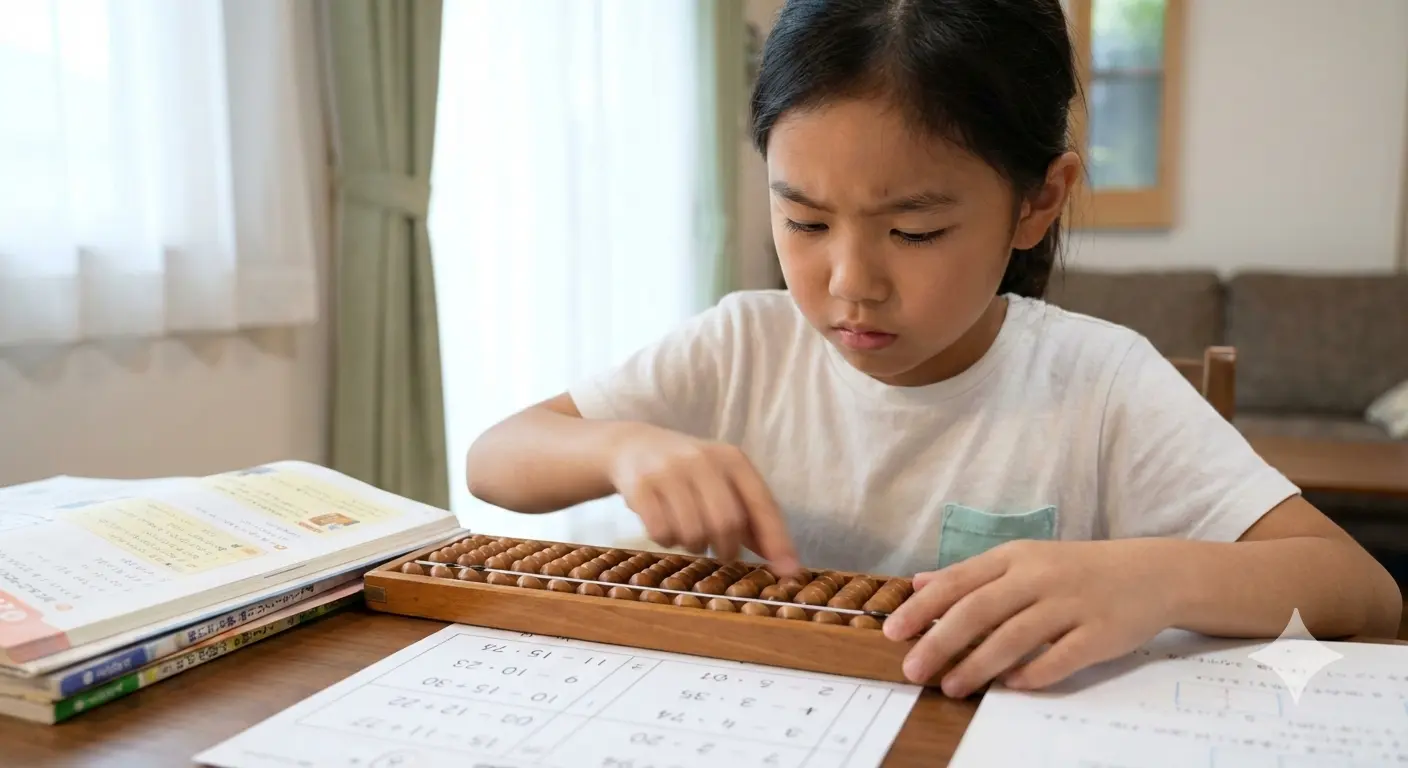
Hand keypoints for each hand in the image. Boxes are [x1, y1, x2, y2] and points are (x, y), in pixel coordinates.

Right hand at [606, 423, 798, 574]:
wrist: (632, 446)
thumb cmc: (688, 473)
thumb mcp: (722, 483)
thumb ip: (752, 519)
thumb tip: (784, 563)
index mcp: (732, 458)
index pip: (763, 504)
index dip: (777, 540)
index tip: (789, 572)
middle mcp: (703, 460)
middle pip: (727, 523)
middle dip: (727, 549)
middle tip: (720, 552)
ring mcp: (670, 471)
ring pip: (693, 532)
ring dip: (694, 545)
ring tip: (688, 533)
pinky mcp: (641, 485)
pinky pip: (661, 532)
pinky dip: (666, 540)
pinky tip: (664, 526)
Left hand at [881, 539, 1176, 696]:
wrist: (1150, 573)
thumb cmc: (1076, 570)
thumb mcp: (1022, 560)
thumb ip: (971, 573)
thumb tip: (919, 582)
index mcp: (1014, 557)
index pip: (958, 581)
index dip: (923, 608)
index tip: (894, 632)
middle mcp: (1038, 576)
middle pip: (979, 610)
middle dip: (940, 642)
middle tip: (913, 669)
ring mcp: (1070, 604)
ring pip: (1014, 636)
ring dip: (978, 665)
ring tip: (951, 687)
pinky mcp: (1099, 633)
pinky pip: (1060, 657)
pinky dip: (1033, 673)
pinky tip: (1011, 687)